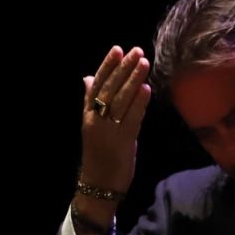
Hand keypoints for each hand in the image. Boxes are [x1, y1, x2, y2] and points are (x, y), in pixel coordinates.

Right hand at [79, 45, 151, 198]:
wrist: (98, 184)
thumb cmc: (98, 154)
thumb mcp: (91, 125)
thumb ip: (91, 101)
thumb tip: (87, 78)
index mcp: (88, 114)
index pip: (96, 85)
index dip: (107, 66)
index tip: (117, 49)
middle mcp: (96, 120)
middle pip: (110, 89)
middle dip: (123, 68)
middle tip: (136, 51)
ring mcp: (109, 131)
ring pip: (121, 101)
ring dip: (133, 80)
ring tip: (144, 64)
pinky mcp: (123, 142)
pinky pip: (132, 119)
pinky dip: (139, 103)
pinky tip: (146, 89)